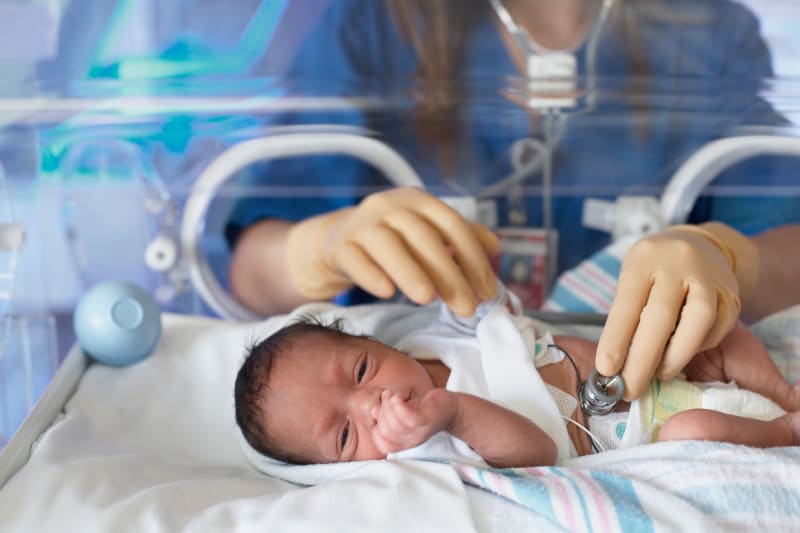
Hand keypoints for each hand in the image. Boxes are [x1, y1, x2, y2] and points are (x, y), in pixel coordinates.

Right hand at [285, 187, 498, 316]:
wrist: (339, 241)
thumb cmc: (394, 240)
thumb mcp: (427, 231)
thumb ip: (461, 238)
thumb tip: (495, 248)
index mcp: (418, 200)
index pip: (452, 225)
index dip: (473, 258)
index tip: (486, 291)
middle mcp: (390, 205)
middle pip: (424, 237)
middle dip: (449, 274)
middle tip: (466, 308)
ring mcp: (362, 223)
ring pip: (388, 245)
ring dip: (410, 272)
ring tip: (427, 300)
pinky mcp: (340, 245)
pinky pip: (355, 259)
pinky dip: (371, 275)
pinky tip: (386, 292)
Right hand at [371, 389, 457, 454]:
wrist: (451, 407)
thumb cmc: (423, 408)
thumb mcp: (400, 412)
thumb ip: (385, 413)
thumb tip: (374, 412)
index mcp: (403, 442)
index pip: (381, 443)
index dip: (377, 426)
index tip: (383, 411)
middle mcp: (411, 441)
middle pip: (385, 430)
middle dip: (382, 410)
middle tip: (390, 398)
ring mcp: (419, 432)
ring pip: (394, 424)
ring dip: (389, 405)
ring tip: (395, 395)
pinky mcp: (426, 420)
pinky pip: (407, 417)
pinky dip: (398, 404)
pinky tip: (400, 396)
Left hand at [595, 222, 758, 399]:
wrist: (699, 245)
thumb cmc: (654, 270)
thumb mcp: (633, 279)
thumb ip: (628, 314)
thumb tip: (616, 365)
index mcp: (643, 261)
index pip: (626, 303)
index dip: (616, 339)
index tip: (606, 370)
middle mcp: (677, 264)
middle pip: (660, 316)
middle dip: (642, 360)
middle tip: (630, 390)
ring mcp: (708, 277)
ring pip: (698, 321)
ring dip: (676, 356)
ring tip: (659, 375)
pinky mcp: (731, 293)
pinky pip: (718, 327)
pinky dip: (698, 347)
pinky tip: (682, 353)